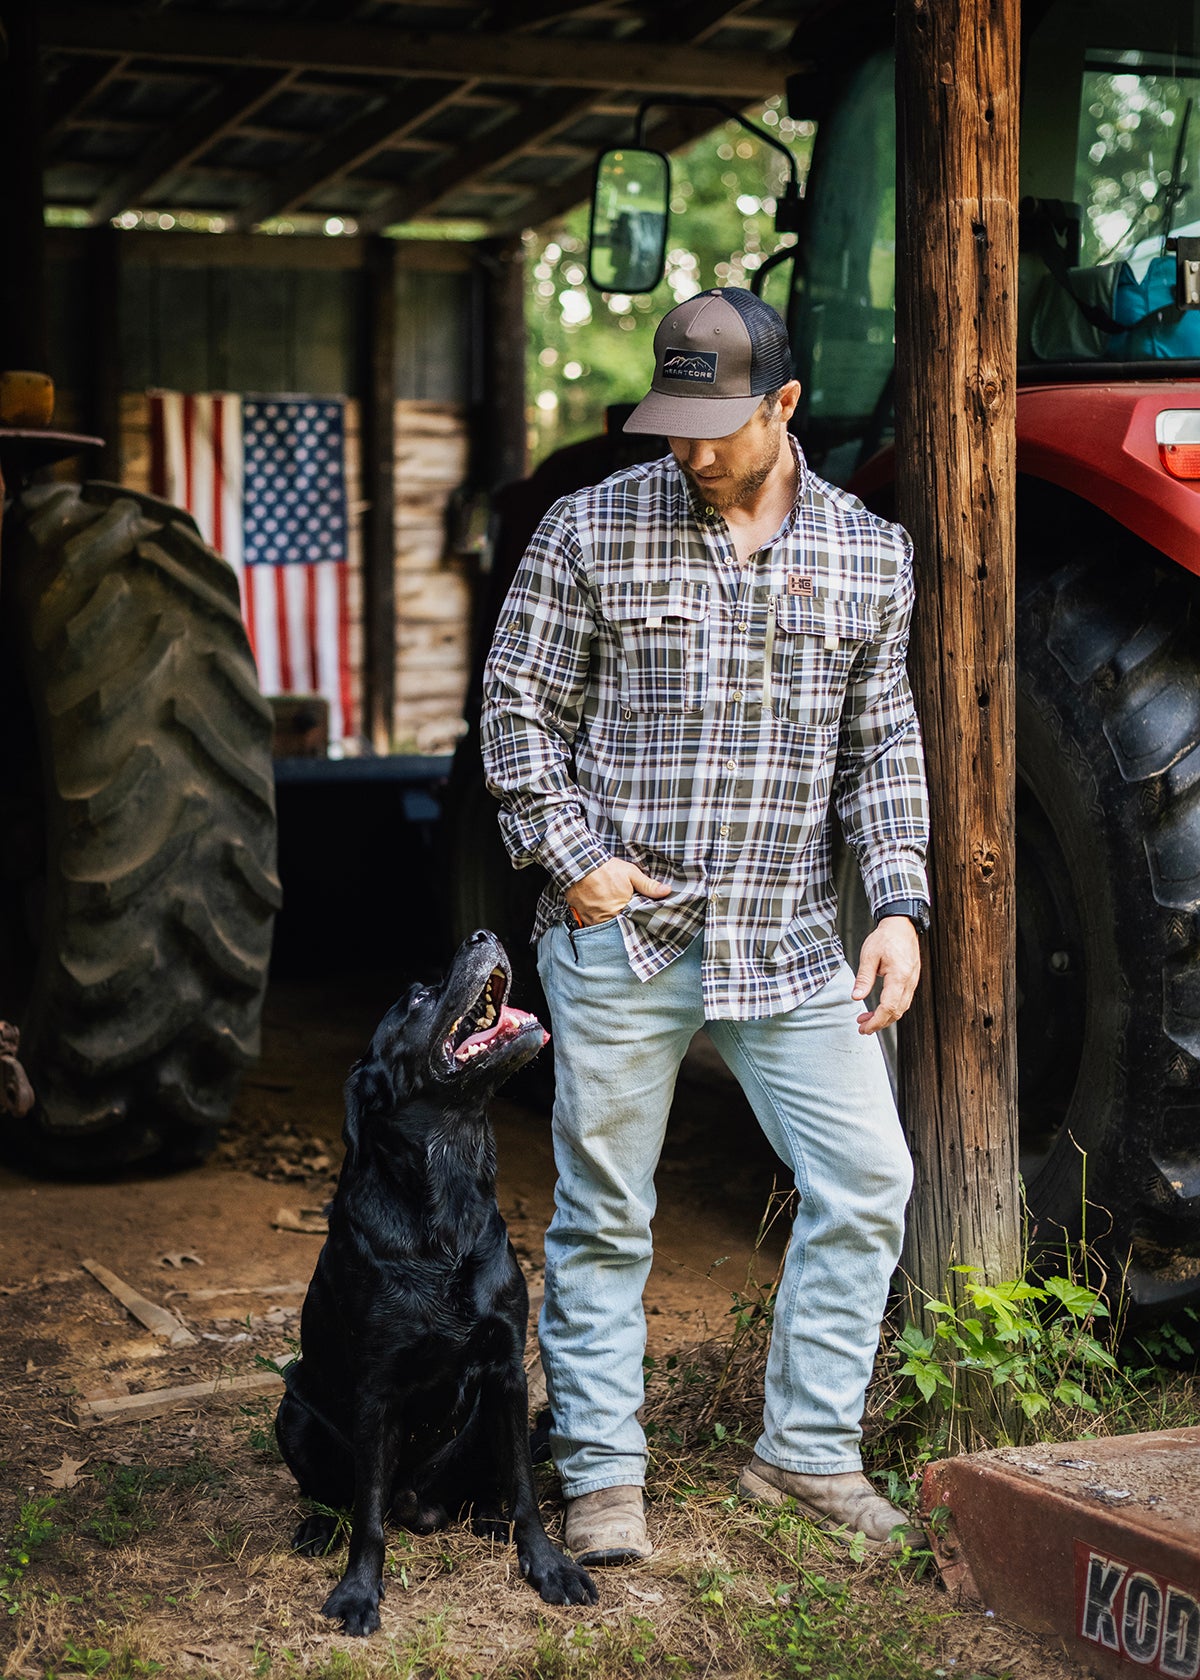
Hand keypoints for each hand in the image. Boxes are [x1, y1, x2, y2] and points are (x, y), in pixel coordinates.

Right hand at [565, 859, 669, 925]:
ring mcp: (594, 920)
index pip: (634, 922)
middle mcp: (608, 918)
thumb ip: (648, 885)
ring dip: (611, 923)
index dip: (638, 920)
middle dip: (624, 923)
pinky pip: (594, 925)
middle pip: (620, 927)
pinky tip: (601, 913)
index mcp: (622, 910)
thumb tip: (667, 891)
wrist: (579, 865)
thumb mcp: (631, 874)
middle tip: (627, 917)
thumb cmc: (606, 869)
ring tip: (613, 914)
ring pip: (606, 927)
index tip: (640, 918)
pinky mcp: (583, 918)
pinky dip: (598, 921)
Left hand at [852, 917, 920, 1034]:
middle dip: (879, 1023)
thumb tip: (856, 997)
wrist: (901, 926)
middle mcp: (909, 982)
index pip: (888, 1007)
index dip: (876, 1021)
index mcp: (899, 976)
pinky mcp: (911, 981)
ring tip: (866, 1019)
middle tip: (862, 1027)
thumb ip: (863, 978)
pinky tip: (879, 1009)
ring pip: (901, 1008)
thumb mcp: (868, 955)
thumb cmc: (885, 938)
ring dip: (885, 1018)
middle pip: (896, 1012)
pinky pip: (903, 1001)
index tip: (864, 1027)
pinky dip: (891, 1009)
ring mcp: (912, 982)